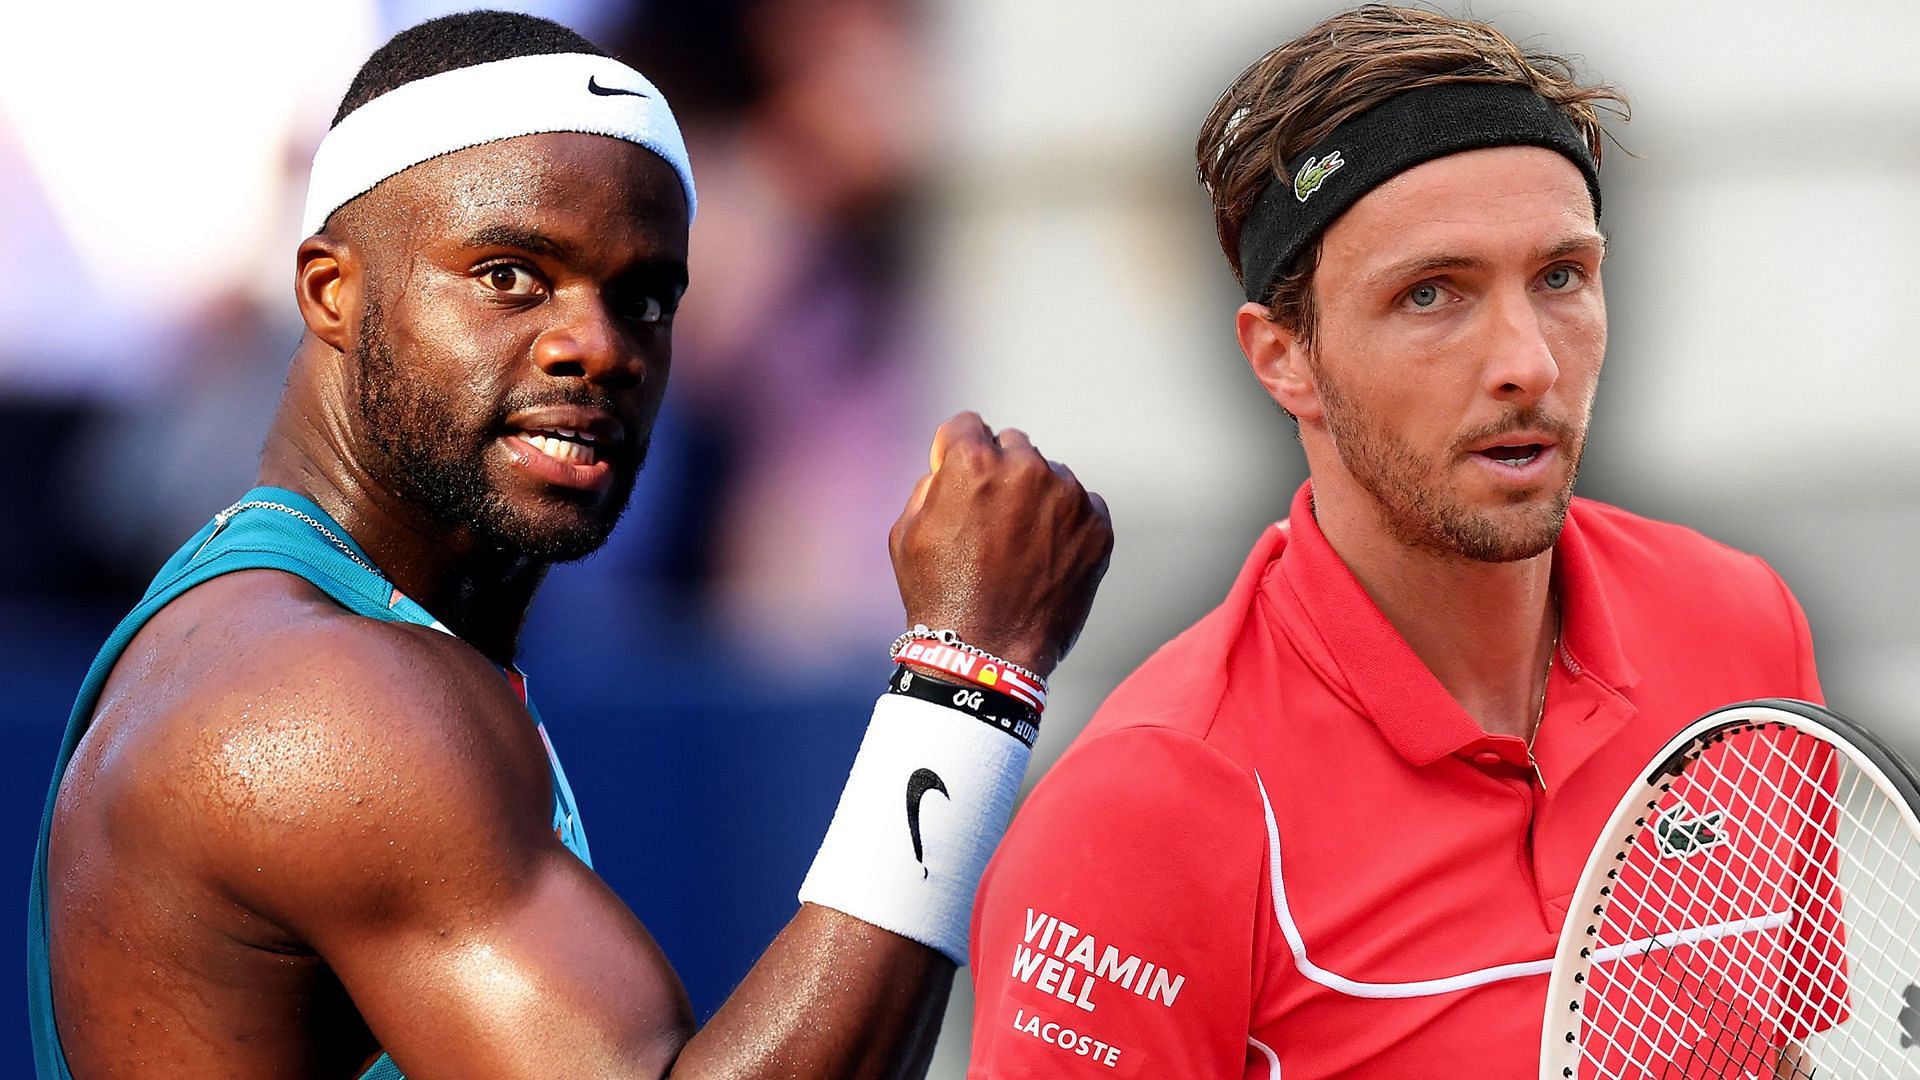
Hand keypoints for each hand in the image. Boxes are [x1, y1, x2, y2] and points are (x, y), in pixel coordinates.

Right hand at [889, 412, 1112, 677]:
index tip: (957, 475)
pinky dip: (1066, 524)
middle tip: (990, 518)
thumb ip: (929, 484)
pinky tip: (1046, 557)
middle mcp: (1026, 468)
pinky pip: (1083, 505)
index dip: (956, 450)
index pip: (967, 425)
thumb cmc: (938, 595)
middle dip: (1000, 471)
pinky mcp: (1097, 527)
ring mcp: (1068, 497)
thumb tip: (948, 465)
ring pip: (1050, 475)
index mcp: (973, 462)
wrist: (987, 655)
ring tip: (1020, 546)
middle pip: (1013, 445)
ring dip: (1036, 497)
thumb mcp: (906, 532)